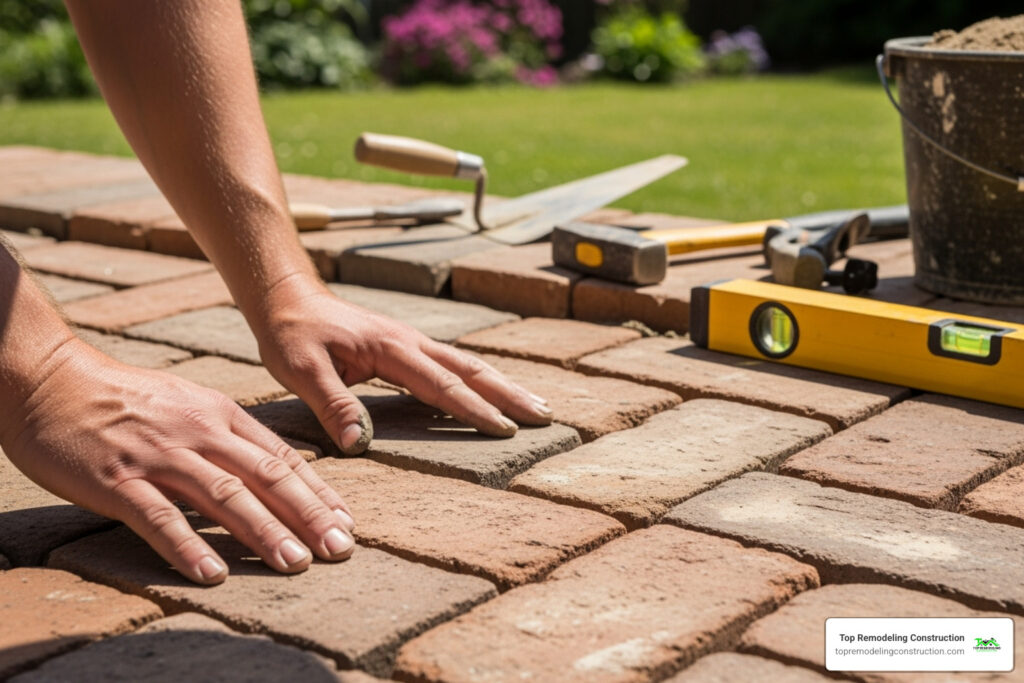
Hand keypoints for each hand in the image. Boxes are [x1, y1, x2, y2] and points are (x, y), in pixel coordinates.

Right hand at [0, 338, 355, 584]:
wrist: (53, 379)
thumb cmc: (126, 397)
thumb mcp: (190, 402)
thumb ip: (230, 434)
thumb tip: (275, 466)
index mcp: (220, 414)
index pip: (282, 456)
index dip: (318, 491)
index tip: (347, 520)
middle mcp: (199, 433)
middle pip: (266, 476)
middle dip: (309, 514)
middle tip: (340, 548)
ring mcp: (159, 456)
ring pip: (225, 497)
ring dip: (265, 533)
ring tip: (296, 564)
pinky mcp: (118, 480)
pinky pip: (159, 518)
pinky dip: (188, 546)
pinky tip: (213, 574)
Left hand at [251, 275, 552, 454]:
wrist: (287, 297)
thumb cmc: (292, 334)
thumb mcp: (301, 370)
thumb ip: (333, 405)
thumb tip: (361, 444)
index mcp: (391, 348)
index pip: (441, 384)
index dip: (473, 409)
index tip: (505, 430)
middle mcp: (410, 342)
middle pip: (471, 369)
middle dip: (509, 394)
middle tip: (544, 416)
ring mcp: (412, 343)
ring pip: (468, 365)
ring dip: (502, 386)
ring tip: (534, 406)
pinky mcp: (406, 347)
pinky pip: (453, 365)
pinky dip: (479, 380)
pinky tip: (491, 394)